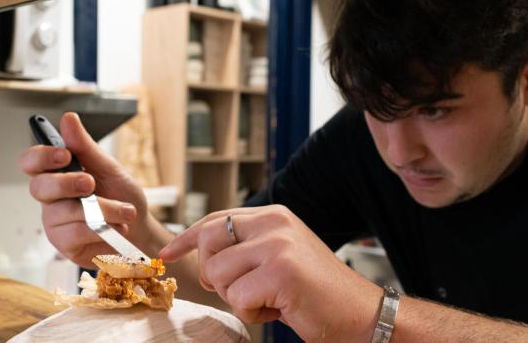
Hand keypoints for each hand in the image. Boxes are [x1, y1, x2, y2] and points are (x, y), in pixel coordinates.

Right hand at [19, 112, 152, 267]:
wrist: (142, 229)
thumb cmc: (123, 195)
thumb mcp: (109, 168)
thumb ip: (86, 146)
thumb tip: (68, 118)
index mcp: (58, 174)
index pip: (31, 162)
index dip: (41, 157)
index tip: (65, 154)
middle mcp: (51, 198)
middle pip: (39, 187)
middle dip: (68, 183)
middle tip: (92, 183)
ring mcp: (55, 222)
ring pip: (65, 212)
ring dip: (102, 210)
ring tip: (126, 212)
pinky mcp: (64, 244)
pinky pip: (74, 234)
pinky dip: (101, 230)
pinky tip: (116, 229)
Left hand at [159, 205, 381, 341]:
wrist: (359, 313)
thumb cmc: (316, 290)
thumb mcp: (280, 254)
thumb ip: (248, 246)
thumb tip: (203, 253)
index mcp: (275, 215)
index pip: (216, 219)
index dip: (187, 237)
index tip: (167, 253)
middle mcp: (276, 222)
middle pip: (209, 241)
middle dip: (212, 273)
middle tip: (239, 289)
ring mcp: (278, 245)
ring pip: (217, 273)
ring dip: (236, 297)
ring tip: (269, 299)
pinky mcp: (280, 272)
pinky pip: (236, 298)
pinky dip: (252, 313)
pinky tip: (279, 308)